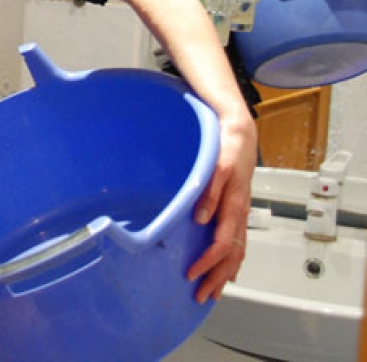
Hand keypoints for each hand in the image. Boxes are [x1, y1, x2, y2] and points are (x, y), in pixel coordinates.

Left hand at [187, 113, 256, 302]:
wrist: (240, 136)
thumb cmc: (228, 150)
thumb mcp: (216, 167)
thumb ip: (209, 192)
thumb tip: (200, 219)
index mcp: (234, 207)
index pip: (222, 244)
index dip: (207, 262)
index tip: (192, 274)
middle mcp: (240, 214)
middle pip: (231, 256)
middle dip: (217, 278)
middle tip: (200, 295)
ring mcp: (240, 214)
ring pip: (237, 253)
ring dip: (225, 275)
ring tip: (213, 292)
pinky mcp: (238, 211)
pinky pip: (239, 243)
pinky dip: (233, 262)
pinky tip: (227, 270)